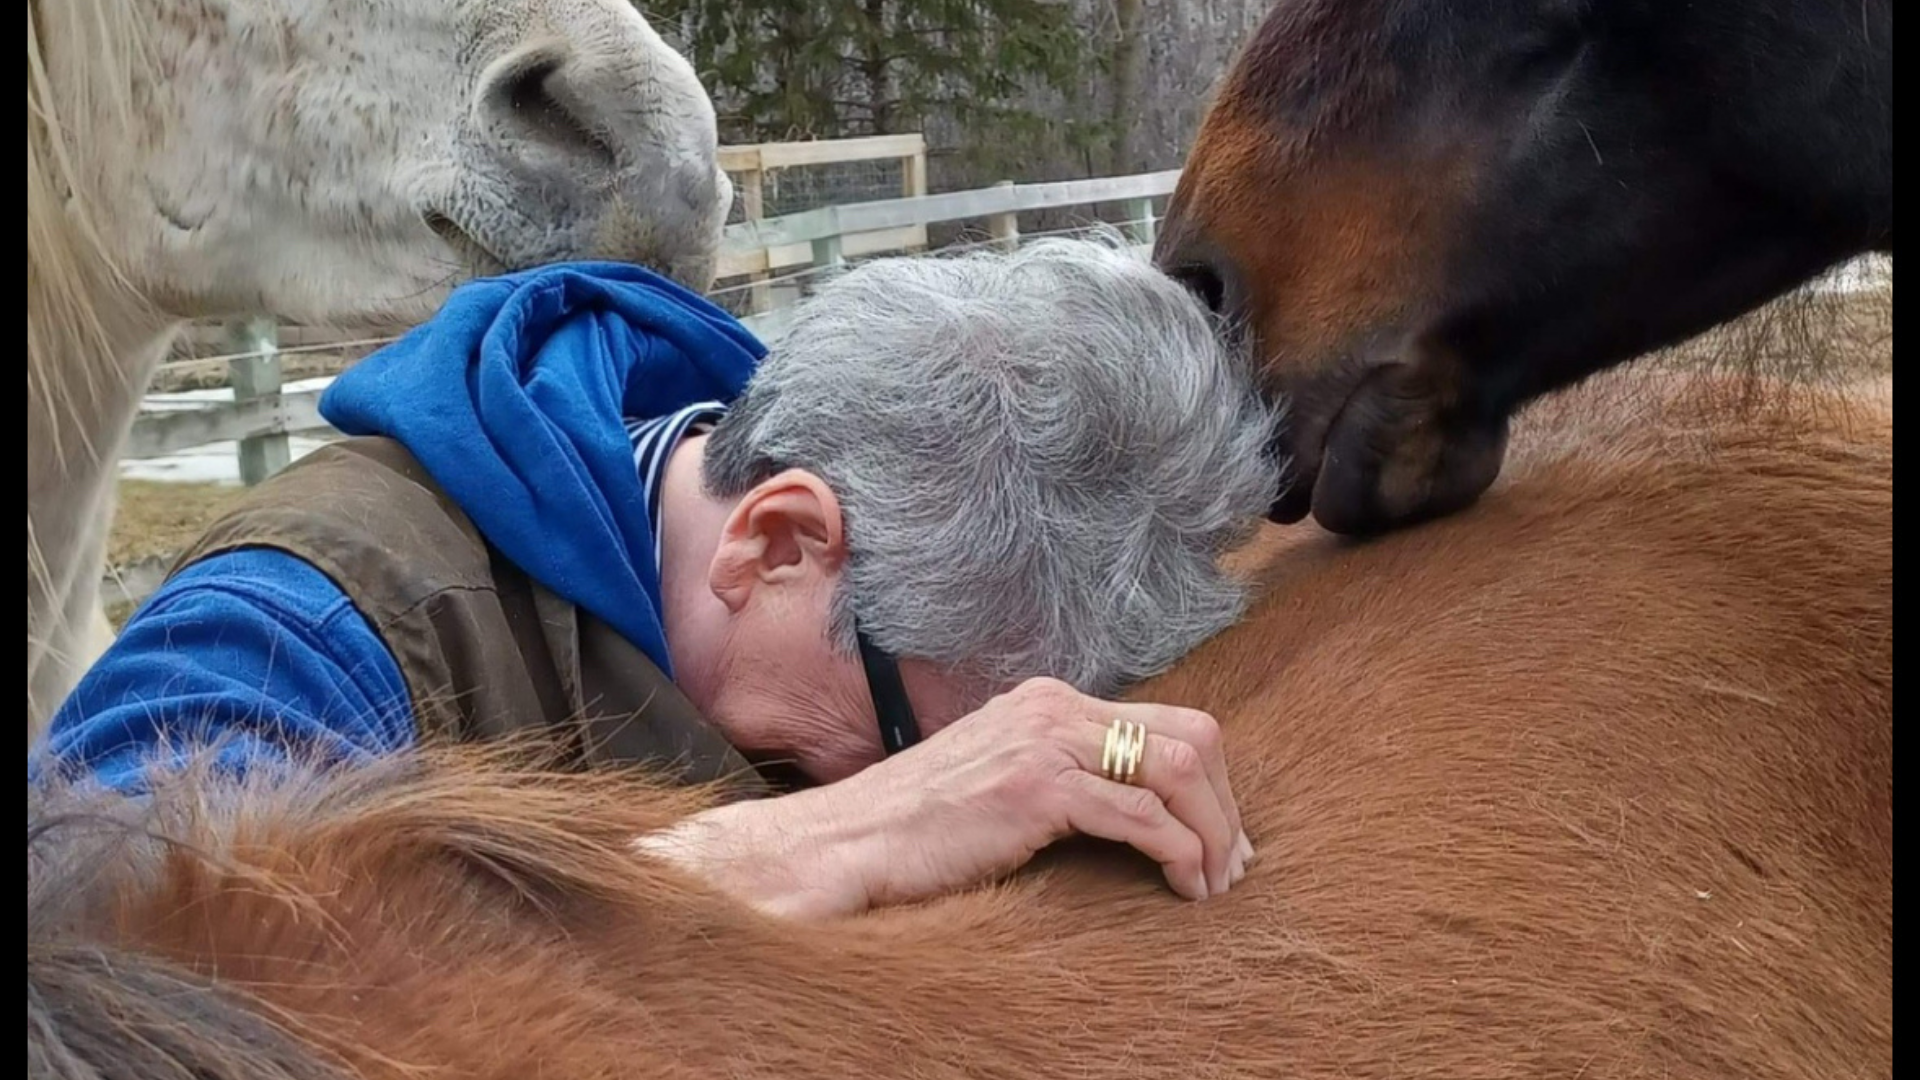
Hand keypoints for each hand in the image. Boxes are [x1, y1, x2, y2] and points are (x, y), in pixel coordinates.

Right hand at [633, 677, 1250, 918]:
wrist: (843, 844)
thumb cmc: (917, 831)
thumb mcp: (1000, 782)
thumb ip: (1060, 776)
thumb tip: (1129, 811)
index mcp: (1049, 700)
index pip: (1170, 720)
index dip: (1213, 782)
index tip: (1221, 838)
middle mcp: (1054, 706)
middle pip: (1192, 737)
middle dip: (1226, 806)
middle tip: (1232, 866)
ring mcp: (1045, 742)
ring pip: (1179, 772)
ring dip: (1212, 834)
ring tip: (1214, 883)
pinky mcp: (1037, 788)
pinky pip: (1143, 816)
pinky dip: (1179, 854)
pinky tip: (1183, 888)